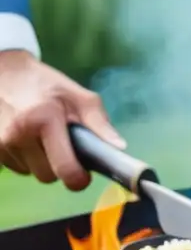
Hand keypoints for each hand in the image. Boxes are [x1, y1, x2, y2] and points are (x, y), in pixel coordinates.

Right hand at [0, 50, 124, 190]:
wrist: (3, 71)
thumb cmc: (46, 85)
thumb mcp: (78, 97)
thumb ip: (99, 123)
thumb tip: (119, 148)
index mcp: (43, 120)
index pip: (66, 170)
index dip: (79, 178)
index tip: (84, 173)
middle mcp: (18, 134)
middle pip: (48, 176)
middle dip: (61, 168)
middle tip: (65, 147)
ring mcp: (1, 142)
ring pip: (32, 173)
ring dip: (43, 163)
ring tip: (44, 138)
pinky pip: (17, 167)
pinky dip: (27, 159)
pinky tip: (29, 140)